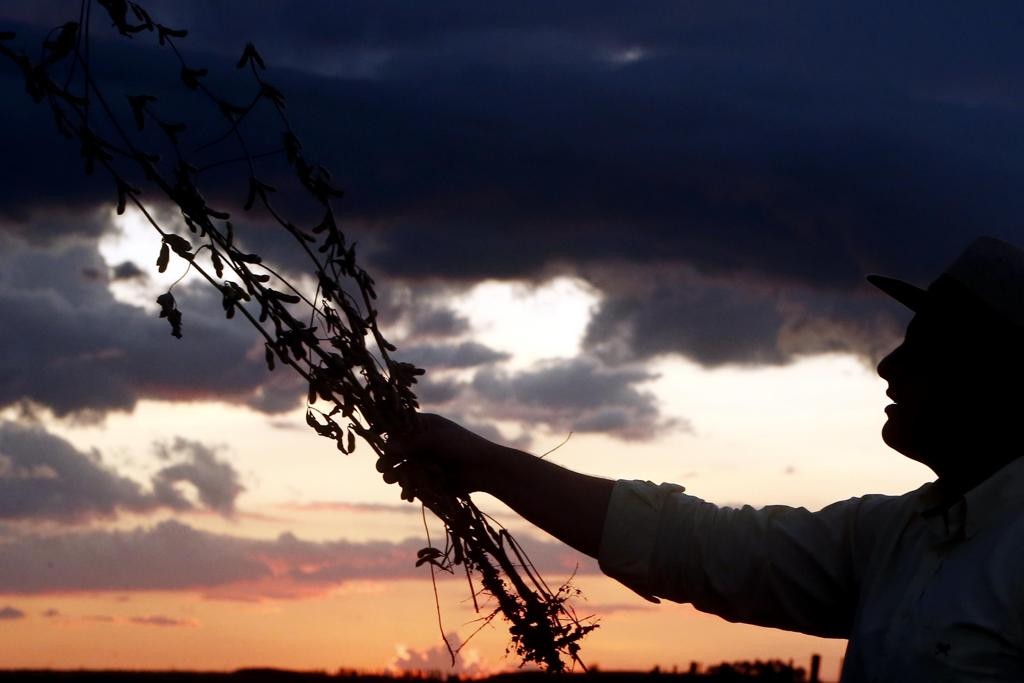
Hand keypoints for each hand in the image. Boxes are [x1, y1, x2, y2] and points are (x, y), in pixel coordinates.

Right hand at [378, 413, 512, 500]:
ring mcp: (425, 461)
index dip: (387, 433)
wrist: (485, 469)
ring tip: (392, 480)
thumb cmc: (463, 446)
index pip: (399, 427)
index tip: (375, 438)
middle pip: (398, 450)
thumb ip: (411, 442)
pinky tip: (407, 494)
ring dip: (396, 474)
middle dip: (389, 459)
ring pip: (403, 468)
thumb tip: (387, 446)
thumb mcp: (437, 439)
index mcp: (425, 426)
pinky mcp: (430, 478)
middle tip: (382, 468)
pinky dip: (409, 488)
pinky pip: (413, 483)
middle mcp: (422, 442)